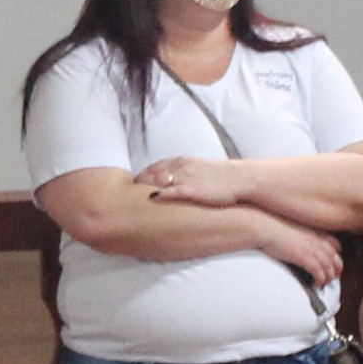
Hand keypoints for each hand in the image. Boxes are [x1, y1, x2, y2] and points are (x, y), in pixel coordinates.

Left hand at [138, 154, 252, 207]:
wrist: (241, 180)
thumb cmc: (222, 178)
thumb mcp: (200, 170)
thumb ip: (184, 174)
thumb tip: (173, 182)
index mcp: (181, 162)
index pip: (154, 167)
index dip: (141, 176)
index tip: (130, 186)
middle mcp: (180, 167)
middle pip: (150, 174)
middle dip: (136, 184)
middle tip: (121, 195)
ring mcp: (185, 178)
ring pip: (156, 181)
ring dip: (142, 190)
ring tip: (127, 202)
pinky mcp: (191, 190)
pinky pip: (170, 192)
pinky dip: (157, 195)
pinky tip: (147, 201)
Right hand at [252, 213, 342, 287]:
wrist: (265, 228)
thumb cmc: (274, 228)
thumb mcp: (294, 229)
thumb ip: (303, 237)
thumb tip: (302, 247)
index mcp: (316, 233)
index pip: (336, 245)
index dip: (337, 256)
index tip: (334, 263)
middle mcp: (317, 240)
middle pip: (336, 258)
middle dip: (336, 270)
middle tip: (333, 278)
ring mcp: (312, 249)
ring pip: (329, 268)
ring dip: (329, 278)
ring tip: (324, 284)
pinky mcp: (305, 258)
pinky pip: (319, 273)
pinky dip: (321, 280)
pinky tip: (317, 284)